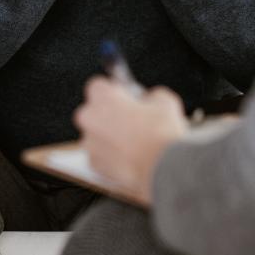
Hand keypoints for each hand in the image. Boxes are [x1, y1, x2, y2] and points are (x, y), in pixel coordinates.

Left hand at [73, 77, 189, 204]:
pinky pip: (100, 156)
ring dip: (110, 137)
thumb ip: (149, 97)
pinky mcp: (95, 166)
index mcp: (102, 98)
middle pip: (93, 111)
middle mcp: (89, 118)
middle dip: (109, 114)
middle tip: (130, 120)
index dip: (113, 91)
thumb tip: (148, 102)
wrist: (165, 168)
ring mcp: (90, 144)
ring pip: (96, 135)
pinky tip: (131, 158)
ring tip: (134, 143)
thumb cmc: (163, 132)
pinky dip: (112, 157)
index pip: (97, 86)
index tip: (124, 96)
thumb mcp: (164, 101)